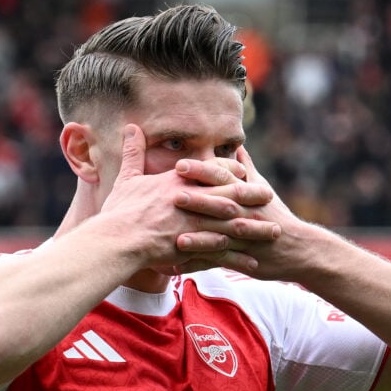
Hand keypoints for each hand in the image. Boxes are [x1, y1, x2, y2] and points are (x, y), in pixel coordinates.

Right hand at [102, 125, 280, 273]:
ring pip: (235, 224)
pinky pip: (224, 252)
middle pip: (232, 193)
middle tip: (271, 196)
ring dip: (256, 228)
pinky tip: (253, 263)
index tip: (244, 173)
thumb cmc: (119, 211)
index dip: (230, 171)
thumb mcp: (127, 178)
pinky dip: (240, 257)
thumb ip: (133, 152)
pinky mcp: (196, 246)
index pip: (213, 170)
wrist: (117, 240)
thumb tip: (130, 127)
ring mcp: (196, 223)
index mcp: (180, 181)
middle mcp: (193, 199)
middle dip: (254, 195)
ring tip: (273, 231)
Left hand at [173, 146, 306, 279]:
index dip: (203, 172)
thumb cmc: (277, 216)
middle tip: (173, 195)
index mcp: (247, 194)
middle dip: (198, 200)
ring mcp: (245, 237)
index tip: (180, 165)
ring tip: (178, 238)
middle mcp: (246, 213)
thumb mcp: (263, 190)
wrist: (300, 248)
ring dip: (199, 235)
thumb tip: (237, 147)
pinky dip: (200, 261)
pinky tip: (179, 264)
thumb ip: (246, 169)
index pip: (223, 178)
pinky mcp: (243, 258)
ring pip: (221, 234)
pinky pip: (219, 260)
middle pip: (221, 204)